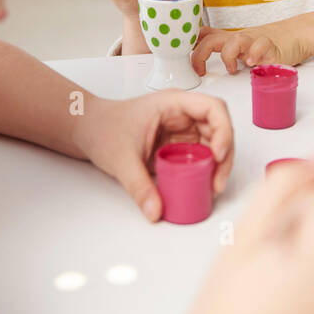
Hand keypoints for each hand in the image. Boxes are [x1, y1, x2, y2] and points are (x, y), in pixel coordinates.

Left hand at [76, 92, 233, 220]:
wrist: (88, 130)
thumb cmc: (103, 128)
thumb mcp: (121, 159)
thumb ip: (139, 186)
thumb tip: (156, 210)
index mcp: (172, 103)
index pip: (213, 108)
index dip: (223, 130)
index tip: (217, 154)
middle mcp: (182, 114)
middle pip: (219, 128)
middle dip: (224, 155)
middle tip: (217, 181)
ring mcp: (182, 129)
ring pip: (213, 143)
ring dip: (218, 165)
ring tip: (212, 187)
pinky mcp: (178, 145)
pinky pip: (200, 156)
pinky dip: (205, 170)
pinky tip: (202, 185)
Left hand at [191, 20, 309, 74]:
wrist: (297, 34)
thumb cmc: (268, 42)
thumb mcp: (241, 44)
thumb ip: (225, 49)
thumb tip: (201, 57)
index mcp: (230, 38)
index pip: (203, 35)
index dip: (189, 45)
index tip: (183, 60)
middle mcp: (239, 38)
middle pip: (211, 39)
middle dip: (200, 55)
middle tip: (200, 70)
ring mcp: (254, 41)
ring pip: (233, 41)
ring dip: (228, 56)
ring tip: (232, 69)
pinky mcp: (271, 47)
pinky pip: (261, 46)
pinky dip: (255, 54)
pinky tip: (253, 64)